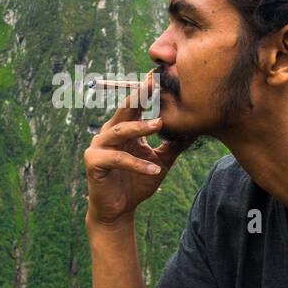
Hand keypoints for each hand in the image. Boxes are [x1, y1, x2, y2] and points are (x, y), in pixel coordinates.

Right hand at [84, 69, 186, 224]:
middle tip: (154, 84)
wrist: (118, 210)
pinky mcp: (93, 163)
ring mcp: (98, 146)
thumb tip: (194, 130)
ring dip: (140, 127)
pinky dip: (137, 164)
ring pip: (120, 131)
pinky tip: (155, 170)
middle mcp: (108, 133)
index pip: (135, 106)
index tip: (160, 76)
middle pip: (124, 110)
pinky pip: (117, 159)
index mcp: (123, 129)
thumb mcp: (160, 162)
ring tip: (159, 123)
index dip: (146, 92)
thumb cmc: (137, 183)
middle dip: (139, 96)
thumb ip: (172, 146)